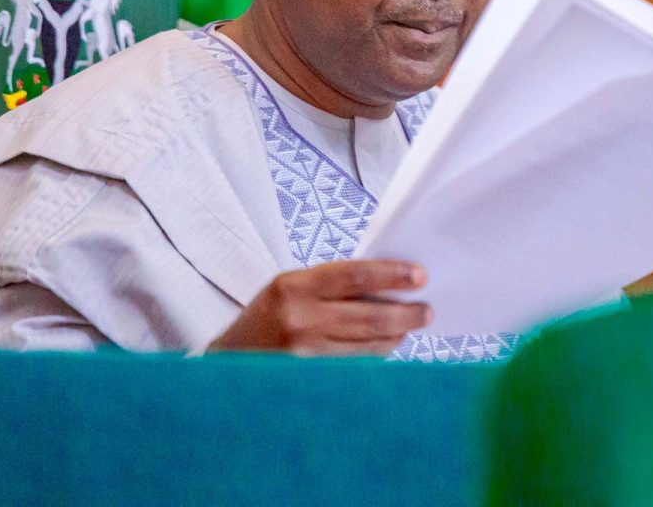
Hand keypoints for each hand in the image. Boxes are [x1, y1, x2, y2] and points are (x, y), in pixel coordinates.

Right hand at [208, 259, 430, 355]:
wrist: (226, 364)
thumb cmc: (265, 319)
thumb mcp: (289, 288)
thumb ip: (330, 285)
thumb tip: (385, 285)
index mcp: (293, 286)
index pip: (354, 275)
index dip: (392, 274)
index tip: (419, 276)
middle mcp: (300, 318)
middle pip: (368, 315)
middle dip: (405, 313)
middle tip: (426, 311)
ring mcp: (306, 352)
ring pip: (367, 344)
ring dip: (395, 335)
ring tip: (410, 326)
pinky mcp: (311, 377)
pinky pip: (356, 364)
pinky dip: (376, 353)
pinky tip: (387, 344)